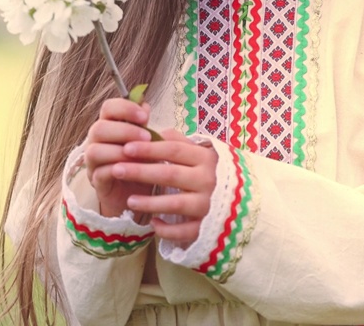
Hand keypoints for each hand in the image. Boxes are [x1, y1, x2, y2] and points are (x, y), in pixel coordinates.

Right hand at [82, 98, 155, 217]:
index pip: (108, 107)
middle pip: (98, 128)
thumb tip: (144, 104)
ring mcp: (93, 162)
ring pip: (94, 151)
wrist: (137, 193)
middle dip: (125, 130)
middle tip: (147, 137)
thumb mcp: (146, 141)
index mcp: (109, 125)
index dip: (125, 108)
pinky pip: (99, 173)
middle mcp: (96, 141)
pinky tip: (133, 170)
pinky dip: (117, 170)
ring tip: (140, 157)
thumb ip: (143, 124)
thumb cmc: (141, 162)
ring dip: (119, 152)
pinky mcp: (96, 181)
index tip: (145, 116)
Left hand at [115, 129, 218, 245]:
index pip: (173, 151)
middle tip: (116, 168)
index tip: (126, 147)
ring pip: (174, 204)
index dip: (148, 149)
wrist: (247, 204)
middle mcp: (208, 181)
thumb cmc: (218, 175)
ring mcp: (208, 206)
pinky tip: (152, 223)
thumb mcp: (204, 154)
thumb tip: (156, 132)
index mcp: (206, 159)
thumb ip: (181, 143)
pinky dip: (167, 228)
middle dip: (140, 171)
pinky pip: (183, 231)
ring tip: (129, 200)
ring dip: (149, 202)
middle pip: (169, 175)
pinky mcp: (207, 227)